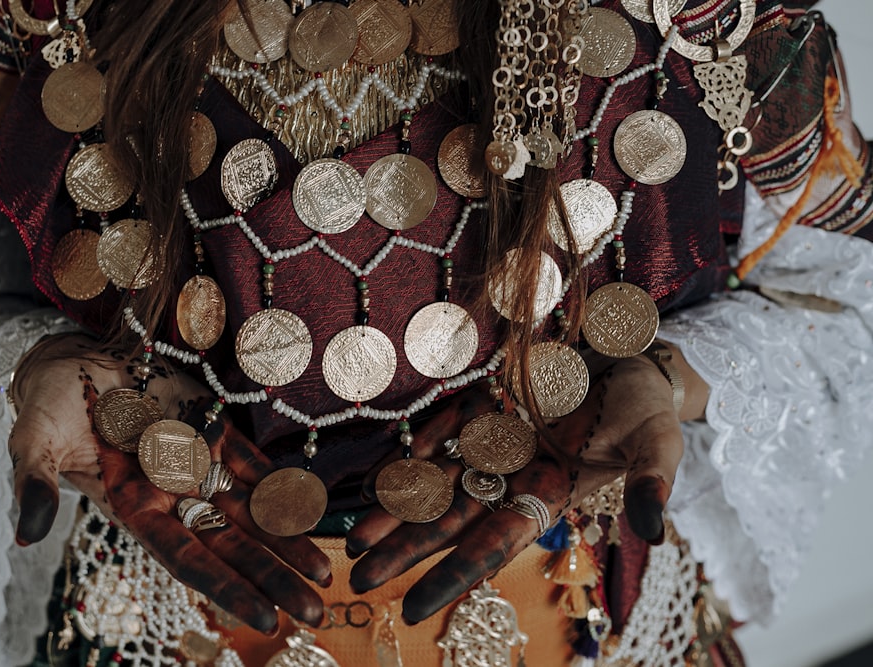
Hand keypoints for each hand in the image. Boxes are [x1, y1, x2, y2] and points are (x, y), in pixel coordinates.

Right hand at [7, 333, 330, 633]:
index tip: (264, 620)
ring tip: (324, 577)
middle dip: (273, 580)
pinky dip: (285, 490)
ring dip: (288, 545)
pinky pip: (257, 468)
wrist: (77, 356)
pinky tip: (314, 514)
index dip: (227, 588)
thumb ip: (38, 486)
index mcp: (134, 508)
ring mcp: (199, 466)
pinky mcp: (216, 434)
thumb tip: (24, 534)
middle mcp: (173, 496)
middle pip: (232, 547)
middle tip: (315, 614)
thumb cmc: (50, 401)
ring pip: (252, 514)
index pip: (188, 558)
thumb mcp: (34, 443)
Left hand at [346, 350, 694, 623]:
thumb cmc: (645, 405)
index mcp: (549, 495)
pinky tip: (381, 475)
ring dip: (394, 511)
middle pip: (450, 521)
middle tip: (359, 579)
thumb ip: (649, 482)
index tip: (411, 610)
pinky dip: (413, 453)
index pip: (494, 545)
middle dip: (405, 551)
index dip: (452, 577)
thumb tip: (653, 529)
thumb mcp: (657, 441)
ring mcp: (493, 445)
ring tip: (352, 541)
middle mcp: (513, 477)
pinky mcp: (482, 409)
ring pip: (435, 484)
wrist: (628, 355)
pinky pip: (440, 435)